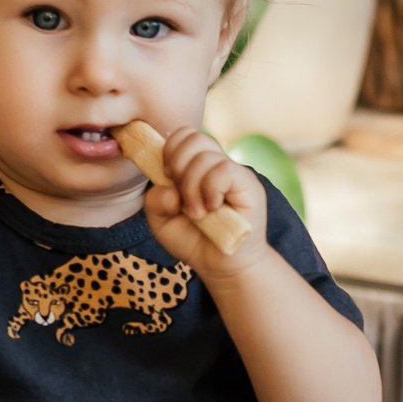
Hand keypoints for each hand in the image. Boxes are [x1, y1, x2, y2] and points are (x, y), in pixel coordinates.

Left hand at [141, 124, 267, 274]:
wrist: (222, 266)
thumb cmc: (194, 241)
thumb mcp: (161, 222)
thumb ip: (155, 200)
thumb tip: (171, 189)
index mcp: (196, 166)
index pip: (183, 135)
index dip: (170, 150)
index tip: (167, 178)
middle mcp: (216, 165)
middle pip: (194, 136)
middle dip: (177, 165)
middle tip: (180, 196)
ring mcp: (234, 173)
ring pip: (206, 155)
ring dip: (192, 187)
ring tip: (196, 213)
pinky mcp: (248, 185)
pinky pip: (224, 170)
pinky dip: (210, 189)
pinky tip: (212, 208)